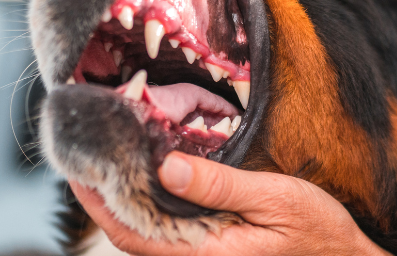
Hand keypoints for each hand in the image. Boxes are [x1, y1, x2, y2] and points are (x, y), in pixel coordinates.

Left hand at [69, 151, 390, 255]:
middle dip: (104, 194)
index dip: (98, 200)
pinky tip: (149, 176)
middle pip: (130, 233)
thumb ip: (221, 187)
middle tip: (88, 150)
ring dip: (125, 197)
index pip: (131, 231)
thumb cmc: (319, 234)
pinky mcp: (213, 250)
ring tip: (111, 157)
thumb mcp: (276, 200)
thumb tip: (166, 169)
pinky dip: (151, 204)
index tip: (77, 165)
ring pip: (147, 232)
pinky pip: (168, 231)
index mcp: (205, 255)